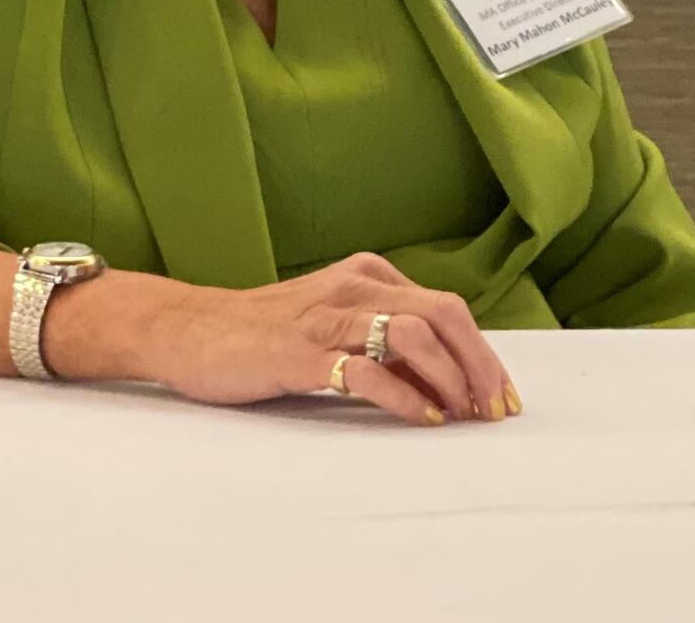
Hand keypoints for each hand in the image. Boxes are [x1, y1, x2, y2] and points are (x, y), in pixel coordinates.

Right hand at [146, 251, 520, 426]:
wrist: (191, 328)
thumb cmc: (266, 332)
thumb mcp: (333, 319)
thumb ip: (382, 336)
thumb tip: (446, 378)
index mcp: (367, 275)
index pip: (446, 308)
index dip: (483, 353)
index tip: (503, 396)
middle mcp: (354, 287)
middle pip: (444, 315)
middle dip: (481, 365)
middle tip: (497, 411)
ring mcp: (328, 317)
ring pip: (414, 335)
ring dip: (451, 379)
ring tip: (463, 416)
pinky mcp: (301, 352)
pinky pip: (367, 369)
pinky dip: (405, 396)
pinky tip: (420, 418)